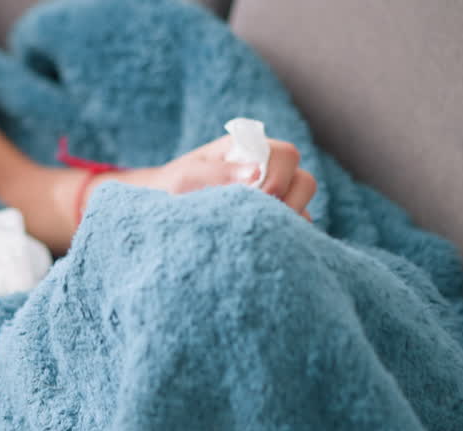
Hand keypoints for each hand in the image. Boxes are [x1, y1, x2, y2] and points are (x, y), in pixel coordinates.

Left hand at [77, 136, 315, 222]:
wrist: (158, 211)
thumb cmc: (169, 188)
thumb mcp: (186, 177)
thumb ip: (219, 172)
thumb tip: (256, 174)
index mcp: (249, 151)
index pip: (286, 154)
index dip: (280, 174)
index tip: (262, 196)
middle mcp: (267, 173)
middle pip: (304, 182)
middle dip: (289, 201)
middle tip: (260, 220)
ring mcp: (272, 201)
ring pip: (302, 209)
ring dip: (286, 222)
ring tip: (256, 235)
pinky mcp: (269, 225)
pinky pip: (292, 232)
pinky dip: (283, 239)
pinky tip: (260, 246)